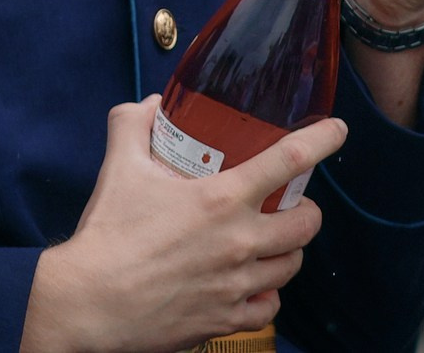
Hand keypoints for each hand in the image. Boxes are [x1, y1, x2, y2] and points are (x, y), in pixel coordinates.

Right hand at [20, 97, 344, 352]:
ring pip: (291, 265)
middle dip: (306, 211)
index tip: (337, 131)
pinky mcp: (224, 319)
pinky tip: (252, 286)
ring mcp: (235, 283)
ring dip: (286, 252)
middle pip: (307, 222)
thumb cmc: (105, 237)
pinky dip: (265, 297)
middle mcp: (239, 241)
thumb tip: (150, 105)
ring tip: (270, 245)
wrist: (85, 306)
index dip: (323, 140)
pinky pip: (268, 308)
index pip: (290, 159)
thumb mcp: (120, 170)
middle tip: (289, 207)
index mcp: (221, 199)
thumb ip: (134, 126)